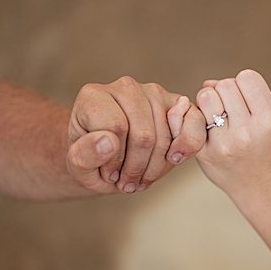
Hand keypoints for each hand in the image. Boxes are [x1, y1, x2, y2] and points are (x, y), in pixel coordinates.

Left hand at [66, 76, 207, 194]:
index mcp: (93, 96)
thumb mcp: (77, 165)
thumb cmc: (91, 158)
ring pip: (164, 136)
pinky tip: (174, 159)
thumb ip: (84, 155)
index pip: (115, 127)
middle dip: (137, 169)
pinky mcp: (175, 102)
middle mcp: (123, 86)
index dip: (115, 160)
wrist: (107, 156)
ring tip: (140, 177)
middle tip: (127, 182)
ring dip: (155, 167)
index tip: (108, 173)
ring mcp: (152, 92)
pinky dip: (188, 145)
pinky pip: (193, 119)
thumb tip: (109, 142)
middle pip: (143, 135)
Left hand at [193, 72, 270, 201]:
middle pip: (225, 84)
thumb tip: (208, 83)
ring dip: (209, 101)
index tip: (246, 100)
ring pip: (207, 95)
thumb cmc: (265, 148)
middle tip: (231, 111)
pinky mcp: (206, 153)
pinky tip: (208, 128)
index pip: (248, 78)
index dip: (244, 85)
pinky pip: (193, 117)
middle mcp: (248, 132)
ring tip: (218, 117)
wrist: (262, 189)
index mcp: (269, 121)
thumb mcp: (270, 120)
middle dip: (226, 93)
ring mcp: (225, 144)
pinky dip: (198, 116)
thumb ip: (245, 95)